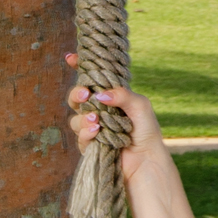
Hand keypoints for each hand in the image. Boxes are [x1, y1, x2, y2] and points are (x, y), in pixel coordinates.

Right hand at [66, 57, 166, 186]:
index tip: (71, 58)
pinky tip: (97, 131)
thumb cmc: (146, 130)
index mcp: (110, 97)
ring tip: (97, 120)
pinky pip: (80, 137)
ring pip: (75, 119)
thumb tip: (99, 94)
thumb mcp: (140, 105)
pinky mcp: (90, 145)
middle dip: (76, 94)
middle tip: (85, 94)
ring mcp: (93, 128)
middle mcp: (99, 111)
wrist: (147, 159)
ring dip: (83, 118)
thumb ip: (122, 95)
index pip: (92, 79)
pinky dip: (86, 133)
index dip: (79, 67)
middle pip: (76, 98)